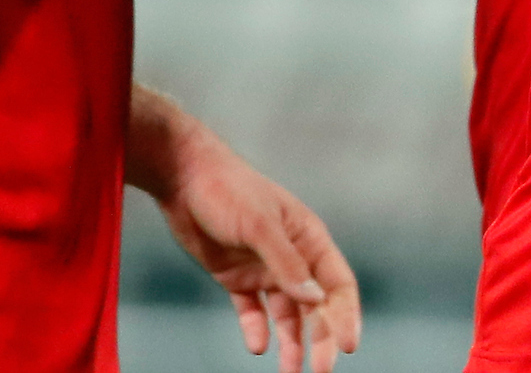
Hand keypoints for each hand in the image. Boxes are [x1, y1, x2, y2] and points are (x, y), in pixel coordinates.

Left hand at [148, 125, 361, 372]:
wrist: (183, 178)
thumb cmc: (227, 190)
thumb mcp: (259, 224)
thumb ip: (287, 262)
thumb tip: (317, 300)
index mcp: (308, 238)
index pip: (338, 284)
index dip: (347, 315)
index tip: (348, 347)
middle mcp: (292, 257)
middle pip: (315, 306)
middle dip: (320, 339)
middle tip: (319, 372)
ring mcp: (264, 268)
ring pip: (286, 314)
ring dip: (291, 342)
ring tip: (289, 372)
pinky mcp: (236, 277)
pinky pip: (252, 310)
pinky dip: (256, 329)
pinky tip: (257, 346)